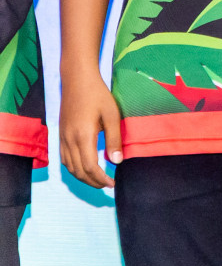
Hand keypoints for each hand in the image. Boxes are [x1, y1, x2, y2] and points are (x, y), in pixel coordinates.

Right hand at [60, 71, 120, 188]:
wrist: (77, 80)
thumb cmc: (98, 95)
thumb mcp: (112, 115)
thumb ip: (114, 140)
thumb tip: (117, 162)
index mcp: (83, 137)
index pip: (90, 167)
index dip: (101, 179)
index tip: (112, 184)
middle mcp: (69, 140)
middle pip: (78, 171)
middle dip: (92, 182)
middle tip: (107, 185)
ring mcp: (62, 138)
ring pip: (69, 167)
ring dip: (82, 177)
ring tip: (98, 180)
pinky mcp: (61, 134)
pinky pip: (64, 158)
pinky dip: (73, 168)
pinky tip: (84, 168)